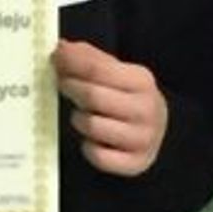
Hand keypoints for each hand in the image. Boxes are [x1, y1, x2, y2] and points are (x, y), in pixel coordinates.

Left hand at [53, 40, 168, 176]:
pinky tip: (91, 140)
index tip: (55, 60)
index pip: (98, 69)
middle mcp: (146, 109)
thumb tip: (62, 48)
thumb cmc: (128, 98)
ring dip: (78, 119)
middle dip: (72, 89)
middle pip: (93, 96)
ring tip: (81, 115)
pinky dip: (88, 147)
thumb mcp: (117, 73)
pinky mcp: (136, 163)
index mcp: (142, 81)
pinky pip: (98, 156)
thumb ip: (89, 59)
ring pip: (92, 126)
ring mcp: (143, 138)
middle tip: (63, 85)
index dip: (71, 64)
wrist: (157, 131)